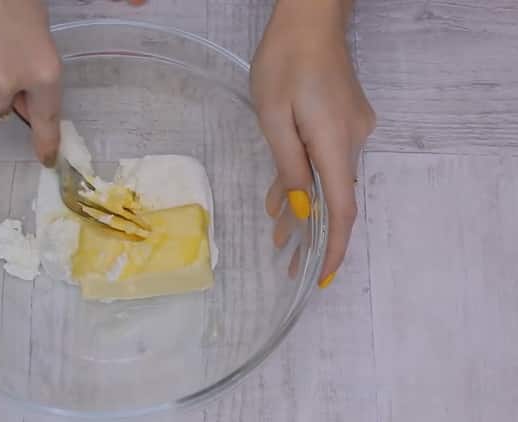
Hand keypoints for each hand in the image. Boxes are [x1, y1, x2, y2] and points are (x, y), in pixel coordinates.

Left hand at [250, 0, 375, 287]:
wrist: (308, 19)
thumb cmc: (284, 63)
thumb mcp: (274, 117)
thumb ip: (289, 166)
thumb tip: (302, 209)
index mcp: (335, 144)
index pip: (342, 210)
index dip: (333, 248)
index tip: (321, 277)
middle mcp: (352, 142)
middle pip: (335, 198)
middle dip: (312, 234)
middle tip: (287, 263)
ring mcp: (351, 130)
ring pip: (327, 180)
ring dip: (305, 207)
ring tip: (279, 238)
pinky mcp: (343, 120)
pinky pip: (324, 160)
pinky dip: (305, 180)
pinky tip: (284, 200)